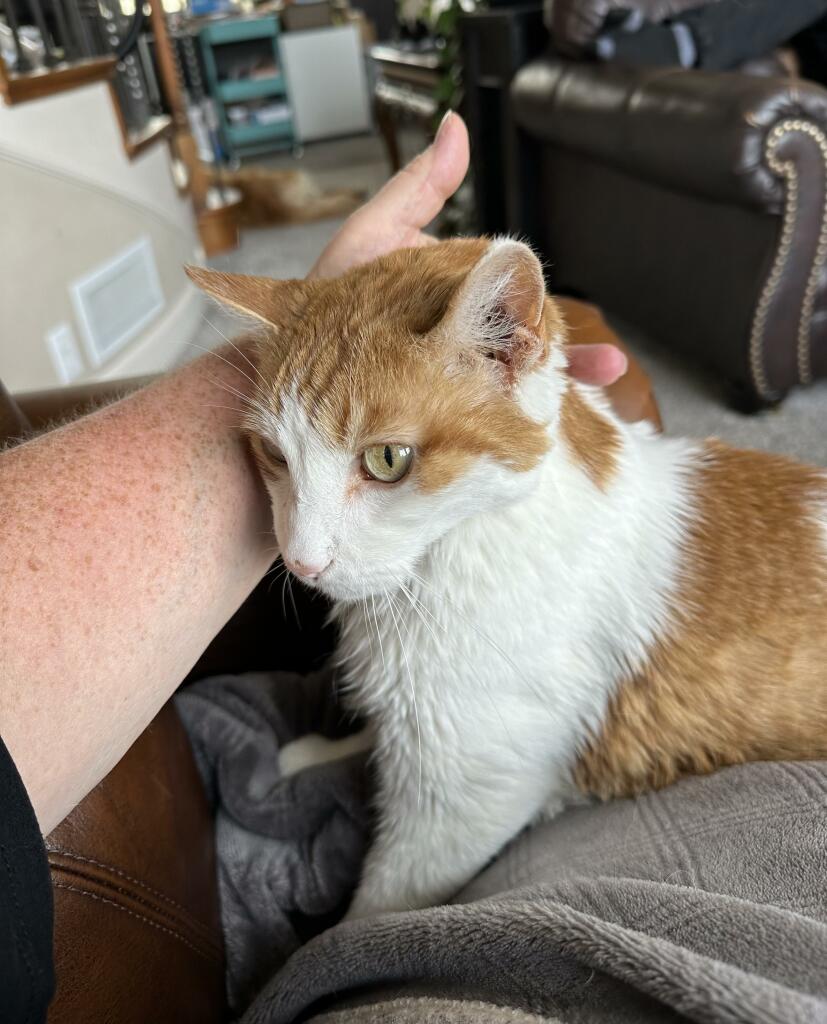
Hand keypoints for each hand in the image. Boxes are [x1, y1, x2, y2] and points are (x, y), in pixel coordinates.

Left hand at [310, 111, 625, 387]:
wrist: (288, 366)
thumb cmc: (325, 301)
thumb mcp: (371, 239)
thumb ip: (416, 191)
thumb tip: (456, 126)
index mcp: (449, 292)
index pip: (507, 291)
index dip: (534, 300)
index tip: (552, 308)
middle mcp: (456, 335)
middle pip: (522, 340)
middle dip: (560, 350)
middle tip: (601, 360)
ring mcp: (450, 375)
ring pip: (516, 379)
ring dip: (559, 381)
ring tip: (597, 378)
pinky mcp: (443, 411)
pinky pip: (489, 413)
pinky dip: (521, 418)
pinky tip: (547, 423)